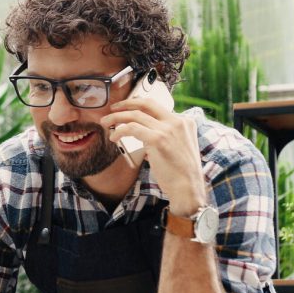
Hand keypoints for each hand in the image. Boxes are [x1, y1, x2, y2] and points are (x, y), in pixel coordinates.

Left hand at [101, 96, 206, 214]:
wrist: (188, 188)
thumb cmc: (181, 174)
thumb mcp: (179, 148)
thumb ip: (165, 137)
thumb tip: (145, 136)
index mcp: (185, 122)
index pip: (157, 107)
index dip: (139, 106)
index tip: (127, 109)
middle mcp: (177, 121)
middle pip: (146, 104)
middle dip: (126, 104)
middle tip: (113, 108)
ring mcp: (168, 129)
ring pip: (136, 115)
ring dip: (117, 117)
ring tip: (105, 122)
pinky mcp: (158, 139)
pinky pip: (132, 128)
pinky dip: (120, 131)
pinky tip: (114, 137)